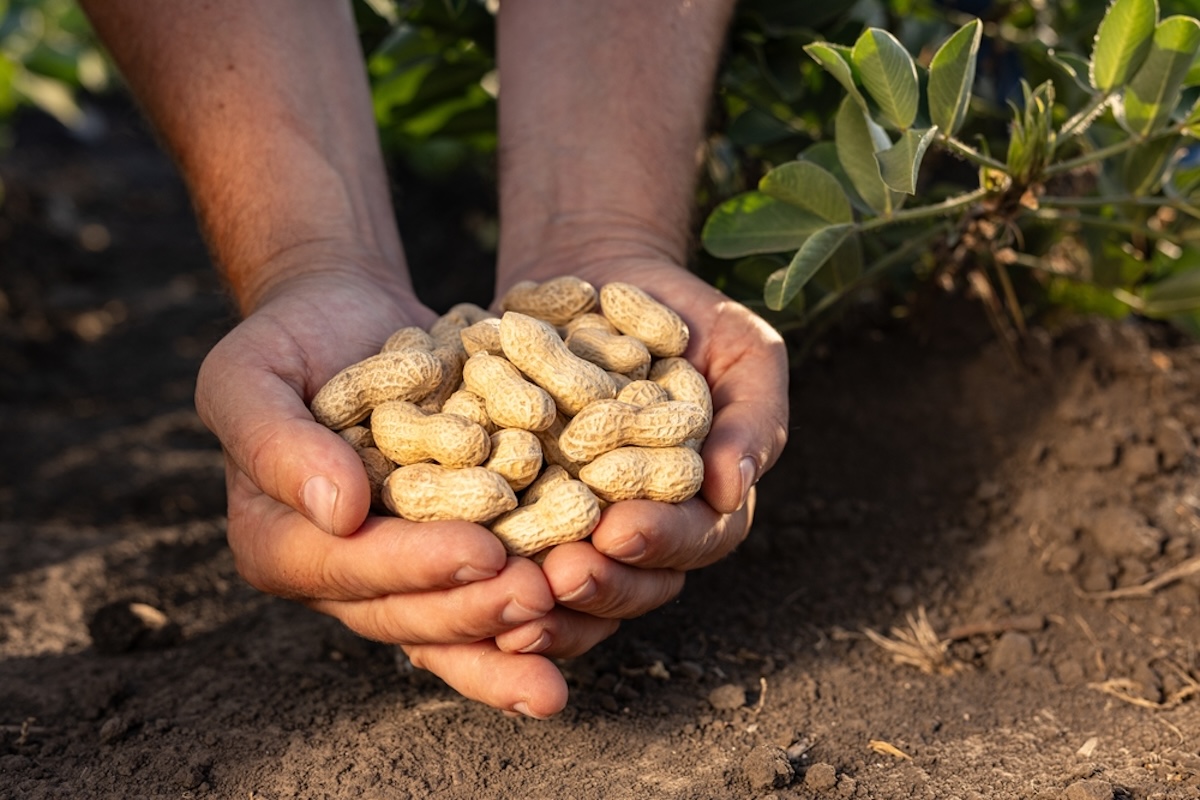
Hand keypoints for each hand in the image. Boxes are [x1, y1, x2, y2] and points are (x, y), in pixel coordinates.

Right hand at [193, 258, 569, 716]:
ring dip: (515, 636)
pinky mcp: (453, 551)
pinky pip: (491, 592)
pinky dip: (539, 613)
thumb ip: (276, 441)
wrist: (352, 318)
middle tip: (543, 596)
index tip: (483, 552)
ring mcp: (401, 571)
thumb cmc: (289, 340)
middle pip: (408, 613)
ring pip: (456, 623)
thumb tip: (339, 514)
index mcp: (279, 545)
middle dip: (477, 610)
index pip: (347, 568)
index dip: (415, 566)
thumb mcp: (249, 373)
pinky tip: (593, 615)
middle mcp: (340, 576)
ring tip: (575, 617)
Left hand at [407, 255, 789, 687]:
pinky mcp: (528, 508)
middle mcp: (647, 526)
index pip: (698, 537)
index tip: (622, 530)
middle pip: (635, 581)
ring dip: (546, 602)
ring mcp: (586, 524)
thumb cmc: (686, 312)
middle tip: (562, 575)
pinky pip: (516, 557)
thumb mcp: (741, 348)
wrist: (599, 275)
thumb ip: (754, 415)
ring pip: (575, 588)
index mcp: (705, 501)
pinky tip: (462, 574)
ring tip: (513, 589)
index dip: (662, 540)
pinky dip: (493, 573)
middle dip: (601, 582)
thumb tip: (734, 486)